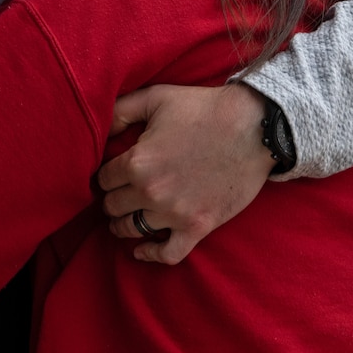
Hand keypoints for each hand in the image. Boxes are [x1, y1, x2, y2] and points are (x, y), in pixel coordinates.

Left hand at [96, 82, 273, 264]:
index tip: (108, 177)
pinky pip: (167, 254)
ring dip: (122, 225)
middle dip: (111, 200)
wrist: (254, 127)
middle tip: (115, 196)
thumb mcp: (156, 97)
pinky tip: (140, 250)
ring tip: (121, 220)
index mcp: (137, 162)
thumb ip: (120, 111)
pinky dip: (150, 255)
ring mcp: (175, 213)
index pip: (103, 180)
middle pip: (112, 207)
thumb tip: (99, 128)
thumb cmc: (204, 108)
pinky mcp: (198, 226)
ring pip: (131, 229)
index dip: (103, 176)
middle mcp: (151, 192)